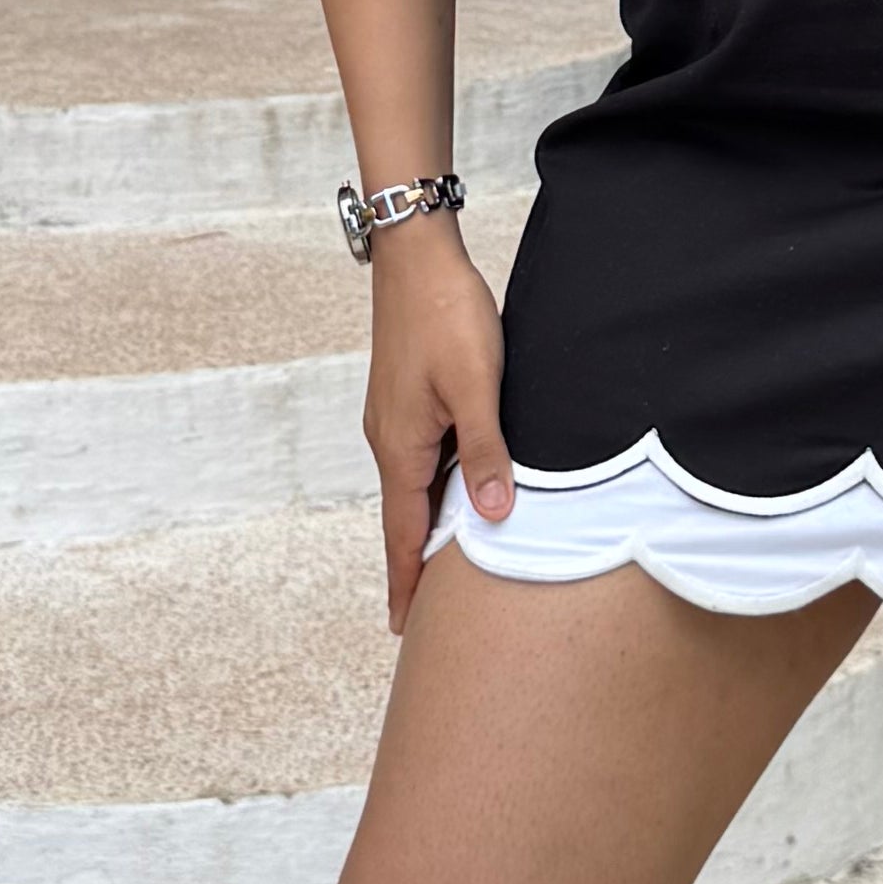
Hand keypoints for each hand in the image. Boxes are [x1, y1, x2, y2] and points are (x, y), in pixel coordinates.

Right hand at [363, 215, 508, 627]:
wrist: (416, 256)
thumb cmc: (447, 315)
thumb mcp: (476, 387)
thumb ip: (486, 452)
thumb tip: (493, 514)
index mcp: (401, 447)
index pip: (402, 533)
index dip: (406, 582)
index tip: (404, 627)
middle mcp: (389, 439)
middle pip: (405, 517)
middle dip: (415, 564)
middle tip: (428, 613)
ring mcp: (395, 418)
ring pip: (415, 487)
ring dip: (427, 526)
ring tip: (446, 566)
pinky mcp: (406, 398)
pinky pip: (420, 459)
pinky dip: (434, 489)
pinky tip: (458, 493)